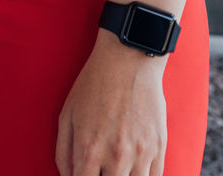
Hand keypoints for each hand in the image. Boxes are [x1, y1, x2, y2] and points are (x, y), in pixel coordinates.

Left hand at [56, 31, 166, 174]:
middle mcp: (115, 157)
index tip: (85, 173)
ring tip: (116, 168)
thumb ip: (64, 151)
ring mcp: (140, 154)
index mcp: (89, 150)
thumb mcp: (67, 113)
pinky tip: (134, 169)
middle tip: (101, 168)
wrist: (127, 59)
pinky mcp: (159, 148)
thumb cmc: (93, 84)